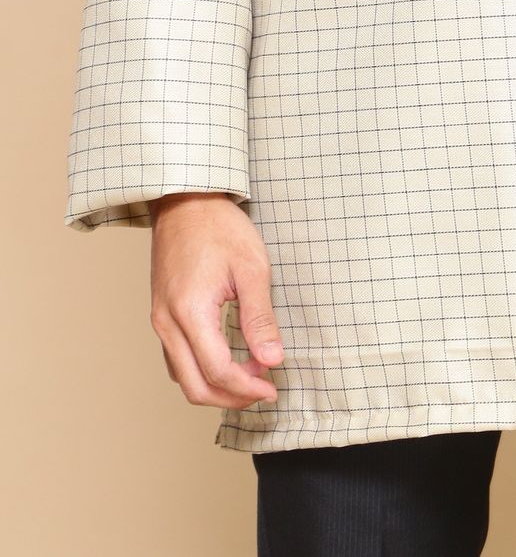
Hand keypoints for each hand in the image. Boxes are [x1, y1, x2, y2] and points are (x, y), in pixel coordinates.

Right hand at [149, 192, 283, 409]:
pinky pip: (176, 360)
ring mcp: (159, 320)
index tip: (273, 388)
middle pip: (194, 387)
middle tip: (263, 390)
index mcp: (189, 311)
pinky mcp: (160, 314)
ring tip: (250, 375)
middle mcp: (166, 323)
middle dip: (231, 398)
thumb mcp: (251, 267)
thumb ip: (260, 318)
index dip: (248, 388)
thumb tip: (272, 360)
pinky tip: (227, 359)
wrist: (186, 200)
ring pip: (182, 378)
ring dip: (216, 387)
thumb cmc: (219, 227)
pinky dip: (201, 371)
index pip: (218, 371)